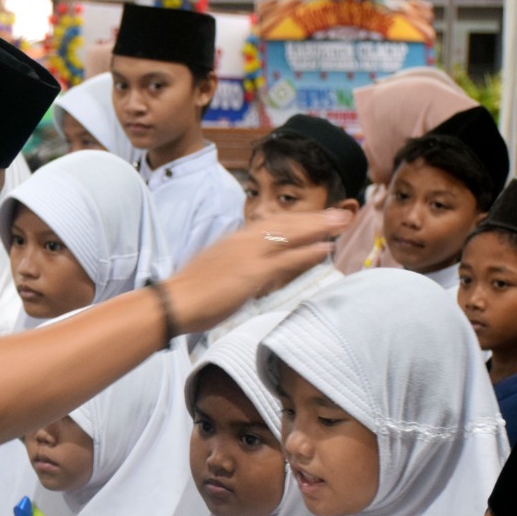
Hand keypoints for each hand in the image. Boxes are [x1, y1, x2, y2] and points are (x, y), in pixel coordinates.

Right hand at [164, 209, 351, 333]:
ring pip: (290, 234)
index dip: (297, 220)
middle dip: (315, 218)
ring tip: (343, 222)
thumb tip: (246, 269)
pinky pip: (286, 259)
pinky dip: (308, 252)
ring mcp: (248, 255)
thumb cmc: (189, 293)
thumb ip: (234, 265)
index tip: (316, 218)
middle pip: (286, 223)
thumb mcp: (214, 270)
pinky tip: (326, 247)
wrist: (173, 302)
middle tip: (342, 212)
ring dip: (319, 226)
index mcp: (234, 241)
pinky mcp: (251, 272)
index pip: (272, 224)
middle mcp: (243, 241)